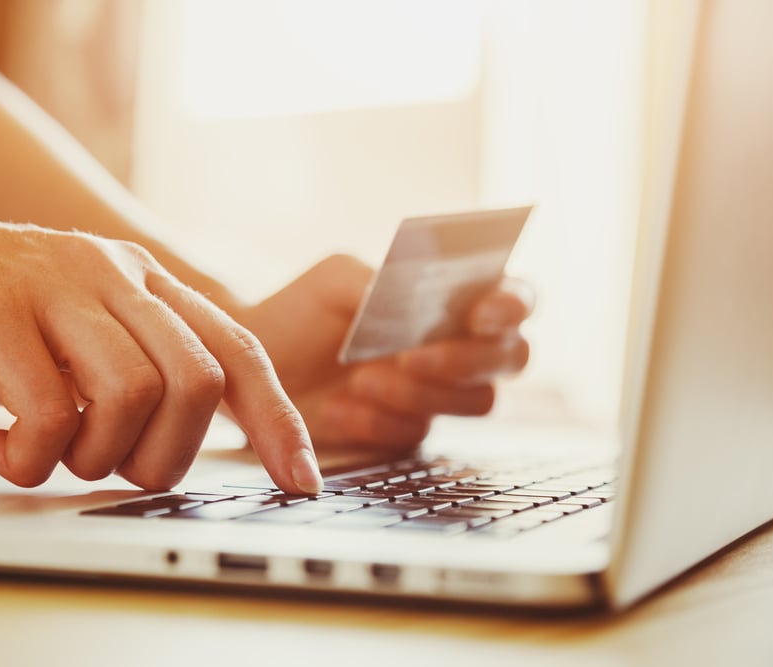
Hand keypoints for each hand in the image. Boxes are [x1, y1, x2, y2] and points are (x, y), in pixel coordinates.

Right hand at [0, 159, 321, 491]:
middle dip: (165, 458)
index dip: (277, 420)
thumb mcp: (67, 339)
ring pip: (135, 395)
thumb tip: (175, 451)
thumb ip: (124, 376)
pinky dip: (31, 458)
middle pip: (198, 383)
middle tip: (108, 470)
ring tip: (45, 454)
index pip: (238, 351)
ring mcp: (55, 284)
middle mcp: (112, 274)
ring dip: (94, 457)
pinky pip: (48, 409)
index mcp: (142, 283)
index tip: (299, 480)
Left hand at [235, 255, 531, 452]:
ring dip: (420, 391)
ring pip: (476, 401)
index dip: (512, 305)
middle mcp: (457, 345)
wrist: (260, 362)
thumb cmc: (303, 309)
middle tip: (411, 356)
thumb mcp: (336, 280)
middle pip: (510, 356)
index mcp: (450, 297)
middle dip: (467, 358)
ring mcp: (438, 393)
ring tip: (359, 379)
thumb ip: (383, 284)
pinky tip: (338, 408)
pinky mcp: (409, 431)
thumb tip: (418, 303)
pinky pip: (419, 433)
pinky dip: (379, 421)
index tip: (480, 313)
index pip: (513, 297)